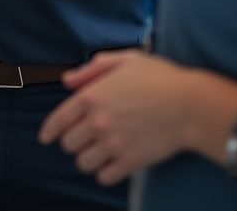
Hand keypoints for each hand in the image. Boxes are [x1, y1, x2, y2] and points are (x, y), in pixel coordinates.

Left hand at [39, 49, 197, 185]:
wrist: (190, 104)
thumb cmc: (159, 78)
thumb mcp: (123, 60)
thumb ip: (92, 69)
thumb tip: (67, 80)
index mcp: (91, 96)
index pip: (58, 119)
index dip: (49, 131)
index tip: (46, 138)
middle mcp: (97, 122)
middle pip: (69, 144)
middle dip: (72, 141)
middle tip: (82, 139)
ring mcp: (113, 144)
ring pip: (84, 163)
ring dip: (87, 159)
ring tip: (96, 153)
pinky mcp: (131, 161)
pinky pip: (105, 177)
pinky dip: (104, 173)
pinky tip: (110, 165)